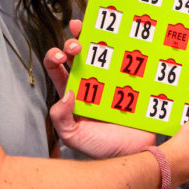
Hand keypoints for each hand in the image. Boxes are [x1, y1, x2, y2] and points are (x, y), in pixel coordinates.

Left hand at [44, 20, 155, 158]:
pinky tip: (124, 38)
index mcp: (73, 93)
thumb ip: (61, 119)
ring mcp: (113, 78)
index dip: (54, 57)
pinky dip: (126, 45)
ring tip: (96, 33)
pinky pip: (129, 60)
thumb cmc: (102, 148)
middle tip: (77, 46)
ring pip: (102, 50)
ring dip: (97, 36)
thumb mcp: (74, 137)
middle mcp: (91, 81)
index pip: (57, 69)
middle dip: (73, 42)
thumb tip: (65, 95)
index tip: (60, 56)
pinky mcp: (132, 79)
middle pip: (77, 53)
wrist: (134, 155)